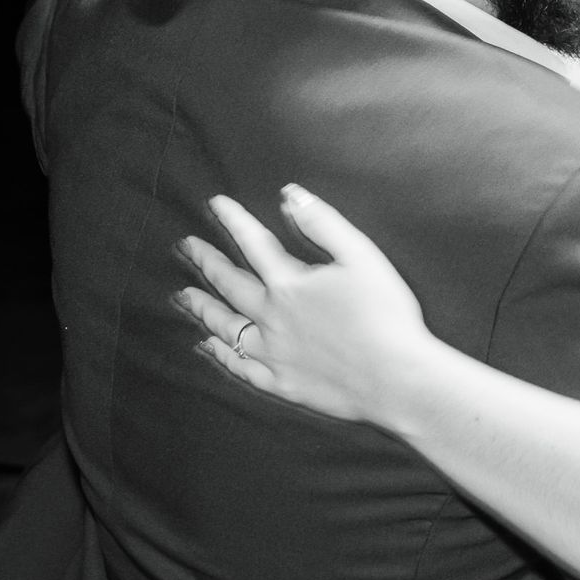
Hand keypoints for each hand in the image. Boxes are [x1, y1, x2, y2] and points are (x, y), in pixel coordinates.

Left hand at [174, 188, 438, 425]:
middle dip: (205, 262)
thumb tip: (291, 195)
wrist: (396, 378)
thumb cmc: (385, 315)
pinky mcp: (282, 383)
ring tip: (183, 297)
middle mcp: (272, 318)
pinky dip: (220, 356)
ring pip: (225, 327)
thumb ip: (323, 223)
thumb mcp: (361, 256)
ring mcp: (273, 354)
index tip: (214, 203)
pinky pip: (240, 368)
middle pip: (229, 285)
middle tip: (185, 247)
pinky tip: (208, 347)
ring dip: (202, 308)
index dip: (233, 220)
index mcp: (290, 284)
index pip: (254, 244)